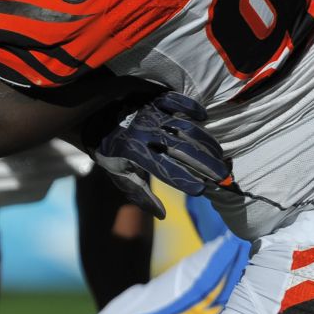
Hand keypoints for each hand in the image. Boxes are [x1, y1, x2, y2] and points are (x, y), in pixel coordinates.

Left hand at [85, 92, 229, 219]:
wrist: (91, 117)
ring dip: (204, 140)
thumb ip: (140, 194)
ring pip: (184, 127)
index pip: (165, 170)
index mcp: (135, 153)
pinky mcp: (151, 98)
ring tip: (219, 153)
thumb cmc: (109, 151)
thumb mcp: (119, 174)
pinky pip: (175, 101)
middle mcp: (145, 133)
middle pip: (181, 149)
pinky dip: (191, 107)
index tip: (202, 190)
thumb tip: (162, 215)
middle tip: (222, 174)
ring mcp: (150, 114)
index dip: (184, 180)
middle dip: (204, 163)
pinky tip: (204, 117)